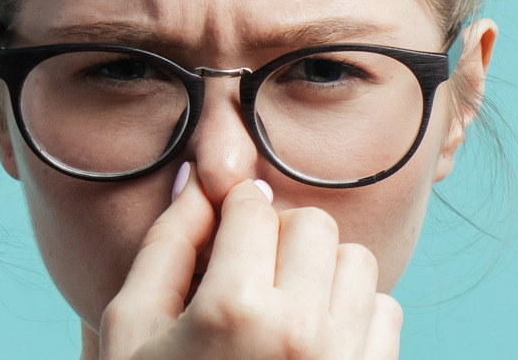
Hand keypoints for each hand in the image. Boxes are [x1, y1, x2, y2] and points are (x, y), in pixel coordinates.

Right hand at [98, 162, 401, 358]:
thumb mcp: (132, 327)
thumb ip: (165, 245)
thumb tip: (196, 179)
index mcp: (233, 312)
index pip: (253, 206)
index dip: (233, 209)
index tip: (226, 227)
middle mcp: (301, 334)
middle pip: (313, 225)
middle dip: (279, 235)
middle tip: (249, 270)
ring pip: (356, 261)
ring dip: (319, 270)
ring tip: (281, 305)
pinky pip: (385, 309)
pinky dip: (351, 310)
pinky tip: (311, 337)